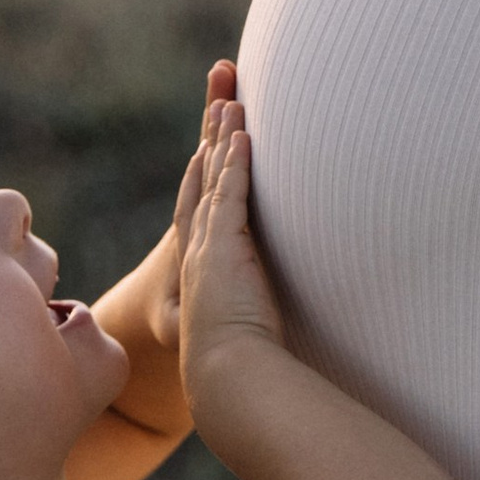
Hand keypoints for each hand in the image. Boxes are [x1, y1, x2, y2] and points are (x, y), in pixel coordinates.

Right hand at [176, 89, 289, 420]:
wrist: (226, 376)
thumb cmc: (239, 363)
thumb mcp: (246, 327)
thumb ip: (258, 313)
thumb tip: (281, 321)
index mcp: (201, 268)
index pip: (199, 210)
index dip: (203, 176)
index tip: (207, 148)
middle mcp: (198, 252)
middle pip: (202, 183)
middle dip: (210, 143)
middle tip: (219, 104)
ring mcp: (208, 247)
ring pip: (214, 181)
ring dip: (222, 141)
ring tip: (230, 103)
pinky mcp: (224, 248)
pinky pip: (229, 195)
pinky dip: (236, 165)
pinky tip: (243, 138)